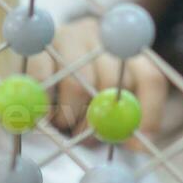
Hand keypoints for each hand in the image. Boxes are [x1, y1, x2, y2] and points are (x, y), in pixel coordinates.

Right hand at [28, 17, 170, 137]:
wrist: (31, 72)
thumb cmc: (77, 99)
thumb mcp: (106, 110)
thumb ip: (123, 124)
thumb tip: (140, 146)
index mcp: (129, 55)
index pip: (151, 79)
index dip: (148, 113)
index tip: (135, 145)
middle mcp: (105, 39)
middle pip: (112, 83)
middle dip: (96, 121)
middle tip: (82, 137)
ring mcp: (72, 36)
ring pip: (77, 85)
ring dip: (67, 116)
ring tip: (60, 123)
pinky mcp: (39, 45)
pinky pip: (42, 79)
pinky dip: (42, 106)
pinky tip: (41, 113)